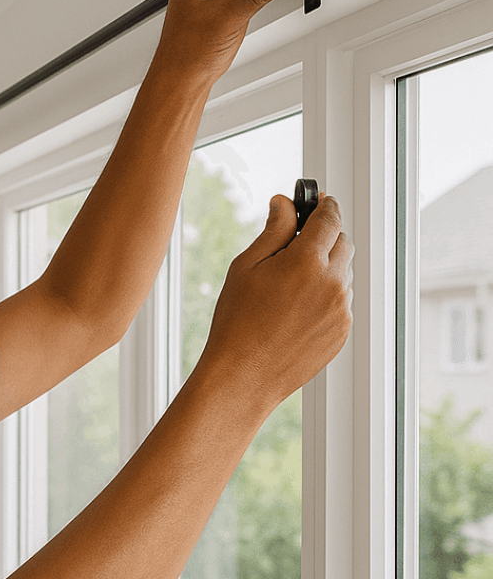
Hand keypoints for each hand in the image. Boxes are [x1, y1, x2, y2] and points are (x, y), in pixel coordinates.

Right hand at [200, 193, 353, 406]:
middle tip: (296, 249)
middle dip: (325, 239)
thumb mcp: (246, 268)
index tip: (321, 203)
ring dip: (325, 271)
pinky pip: (340, 303)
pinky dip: (325, 299)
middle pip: (342, 243)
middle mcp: (332, 283)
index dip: (325, 206)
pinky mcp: (342, 332)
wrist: (243, 375)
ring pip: (343, 275)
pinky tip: (294, 313)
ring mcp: (340, 310)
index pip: (330, 219)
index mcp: (306, 262)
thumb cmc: (236, 321)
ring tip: (288, 291)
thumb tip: (285, 204)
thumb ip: (273, 230)